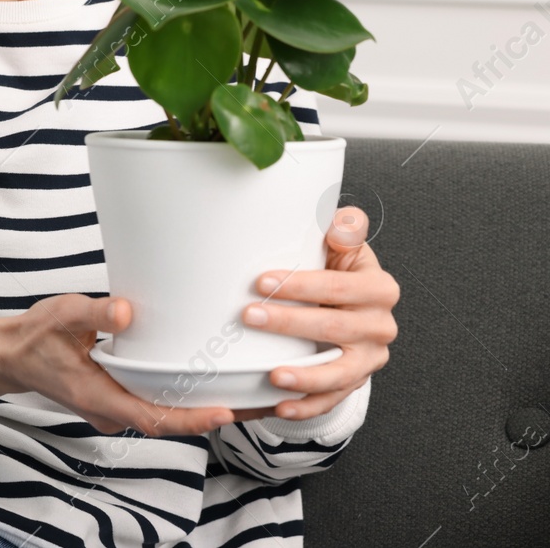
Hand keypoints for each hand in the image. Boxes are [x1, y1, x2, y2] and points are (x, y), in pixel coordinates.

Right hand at [0, 293, 237, 436]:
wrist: (8, 355)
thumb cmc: (32, 338)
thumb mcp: (59, 316)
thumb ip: (93, 312)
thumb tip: (128, 310)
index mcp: (100, 397)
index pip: (155, 418)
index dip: (193, 419)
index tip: (226, 412)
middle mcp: (113, 409)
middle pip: (174, 420)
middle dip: (219, 414)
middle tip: (264, 401)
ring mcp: (117, 405)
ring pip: (169, 413)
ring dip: (208, 405)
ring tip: (250, 392)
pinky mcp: (119, 395)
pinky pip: (160, 402)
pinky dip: (188, 396)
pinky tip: (211, 379)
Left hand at [228, 205, 399, 422]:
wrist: (347, 303)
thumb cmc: (337, 269)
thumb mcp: (343, 245)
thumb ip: (345, 229)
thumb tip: (341, 224)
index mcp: (378, 288)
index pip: (339, 286)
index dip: (301, 285)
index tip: (262, 282)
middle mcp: (380, 325)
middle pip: (335, 326)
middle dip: (290, 323)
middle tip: (250, 317)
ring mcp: (369, 358)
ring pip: (339, 371)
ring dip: (305, 376)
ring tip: (273, 375)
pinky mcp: (354, 381)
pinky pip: (331, 399)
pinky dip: (307, 405)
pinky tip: (281, 406)